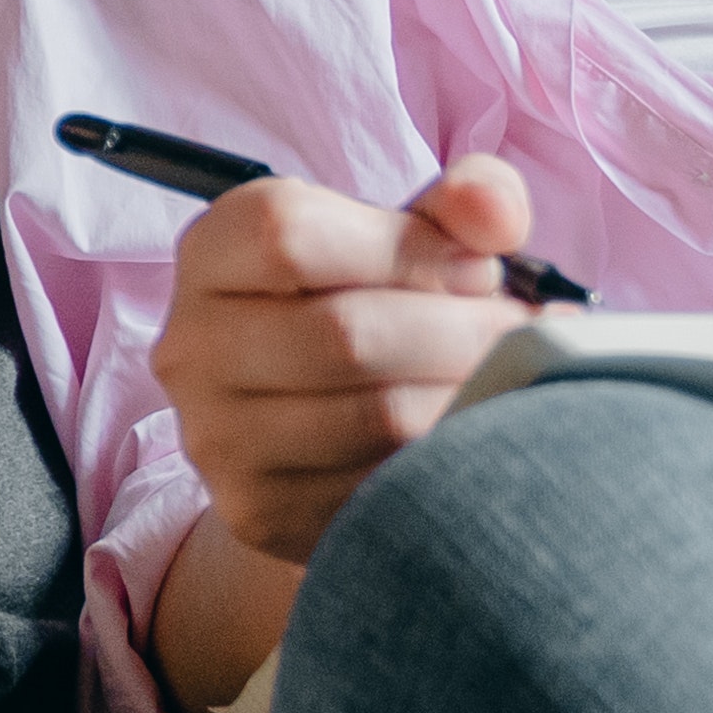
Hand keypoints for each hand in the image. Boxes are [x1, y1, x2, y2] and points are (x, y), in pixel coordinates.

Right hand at [150, 155, 543, 567]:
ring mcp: (217, 438)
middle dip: (462, 331)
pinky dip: (449, 461)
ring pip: (375, 417)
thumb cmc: (373, 302)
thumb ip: (463, 202)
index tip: (480, 270)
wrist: (318, 420)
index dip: (406, 249)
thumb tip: (498, 214)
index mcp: (212, 251)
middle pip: (344, 333)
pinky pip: (383, 489)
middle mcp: (192, 346)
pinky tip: (474, 434)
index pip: (288, 235)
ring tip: (508, 380)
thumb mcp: (407, 232)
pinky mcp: (258, 511)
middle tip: (520, 334)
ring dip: (471, 397)